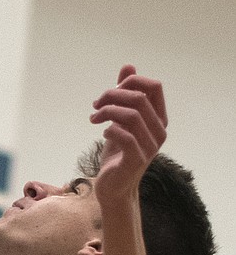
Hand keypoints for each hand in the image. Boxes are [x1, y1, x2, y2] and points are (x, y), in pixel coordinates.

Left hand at [89, 65, 166, 204]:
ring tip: (93, 118)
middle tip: (95, 104)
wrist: (114, 187)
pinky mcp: (137, 159)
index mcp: (159, 118)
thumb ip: (125, 95)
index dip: (131, 81)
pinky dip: (110, 130)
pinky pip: (126, 136)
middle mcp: (160, 130)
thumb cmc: (118, 152)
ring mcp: (150, 146)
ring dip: (107, 112)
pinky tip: (102, 134)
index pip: (155, 86)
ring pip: (131, 115)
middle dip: (112, 95)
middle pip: (139, 97)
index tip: (110, 92)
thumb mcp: (120, 120)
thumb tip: (128, 66)